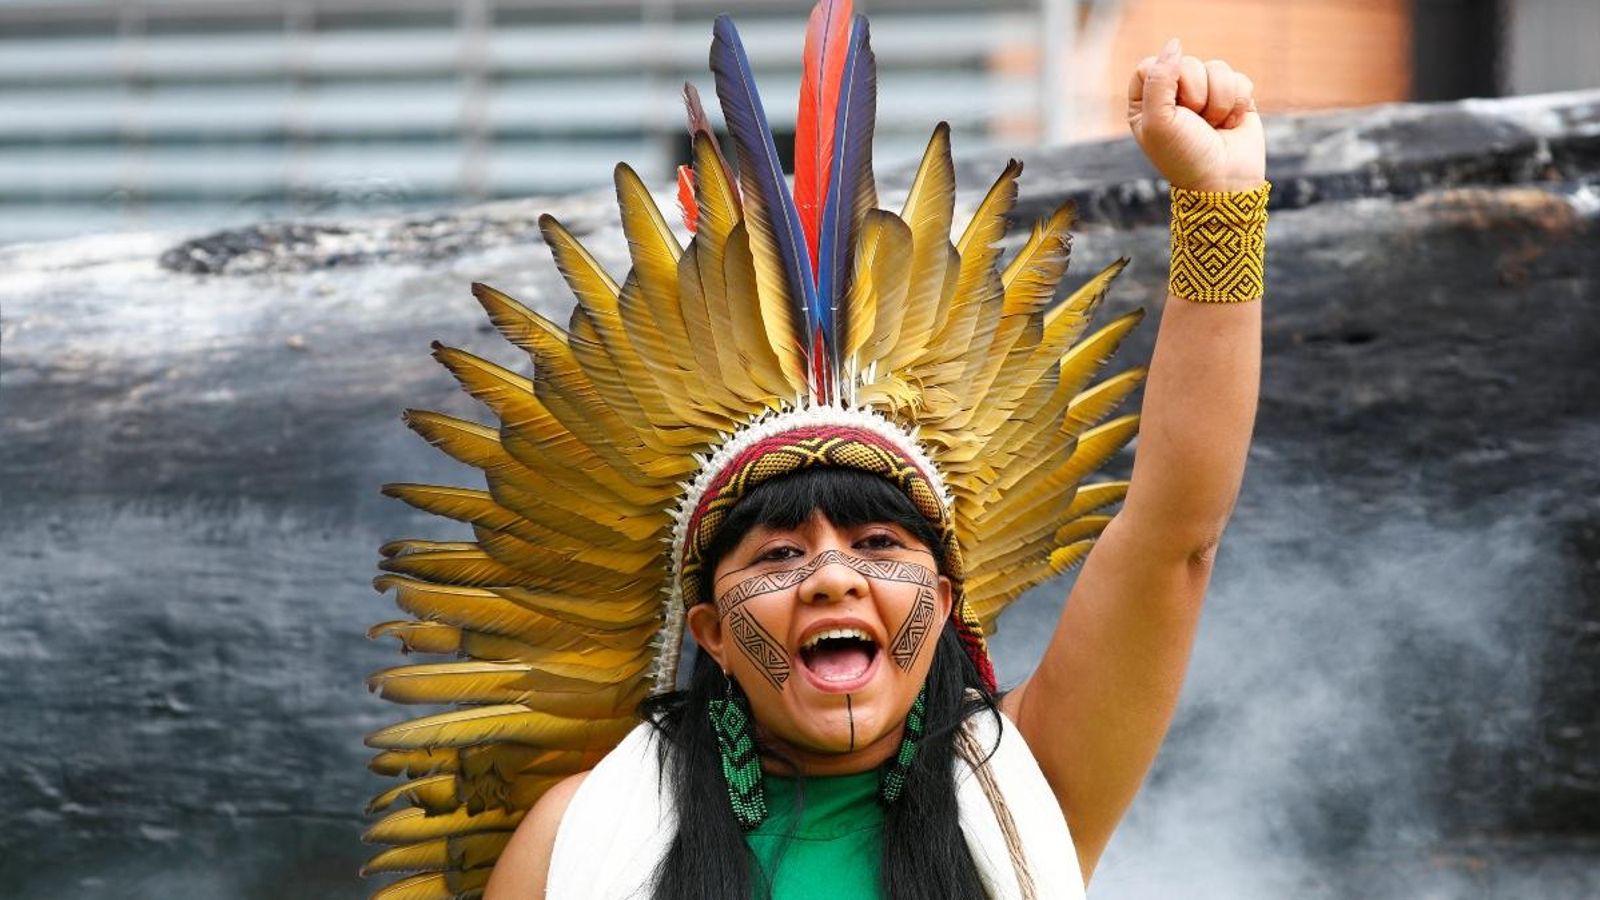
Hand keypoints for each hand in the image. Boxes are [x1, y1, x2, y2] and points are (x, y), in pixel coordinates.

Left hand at [1127, 39, 1264, 192]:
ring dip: (1219, 102)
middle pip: (1186, 63)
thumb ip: (1159, 78)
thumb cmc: (1185, 157)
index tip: (1174, 108)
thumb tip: (1175, 44)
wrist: (1225, 183)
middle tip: (1196, 123)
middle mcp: (1174, 96)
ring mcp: (1205, 95)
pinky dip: (1238, 104)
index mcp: (1146, 102)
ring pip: (1217, 68)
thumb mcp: (1159, 121)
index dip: (1166, 82)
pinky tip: (1231, 125)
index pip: (1150, 65)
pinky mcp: (1233, 98)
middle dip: (1196, 95)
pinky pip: (1239, 79)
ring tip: (1214, 126)